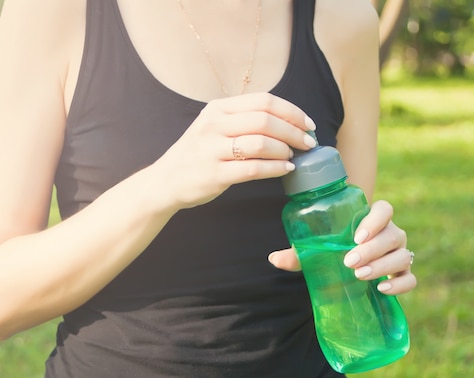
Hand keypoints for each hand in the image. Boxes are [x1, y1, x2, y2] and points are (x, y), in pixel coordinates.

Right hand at [152, 93, 317, 209]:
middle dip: (293, 131)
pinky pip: (253, 169)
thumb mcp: (214, 126)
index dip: (291, 111)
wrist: (166, 181)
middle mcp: (213, 125)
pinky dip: (275, 168)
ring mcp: (212, 150)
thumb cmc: (198, 154)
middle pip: (265, 120)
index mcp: (217, 108)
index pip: (263, 101)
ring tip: (293, 156)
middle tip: (308, 143)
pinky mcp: (215, 174)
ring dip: (284, 150)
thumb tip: (287, 123)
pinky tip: (285, 169)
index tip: (307, 124)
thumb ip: (243, 120)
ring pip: (261, 143)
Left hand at [268, 200, 416, 294]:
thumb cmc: (332, 253)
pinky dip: (400, 284)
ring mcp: (399, 254)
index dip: (375, 220)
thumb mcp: (314, 251)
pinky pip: (410, 279)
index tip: (356, 235)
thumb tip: (274, 258)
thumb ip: (298, 252)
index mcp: (371, 220)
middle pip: (393, 234)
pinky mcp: (402, 275)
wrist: (346, 273)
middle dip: (372, 248)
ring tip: (360, 275)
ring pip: (402, 256)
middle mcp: (390, 234)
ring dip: (383, 266)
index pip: (384, 209)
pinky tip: (382, 289)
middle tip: (349, 261)